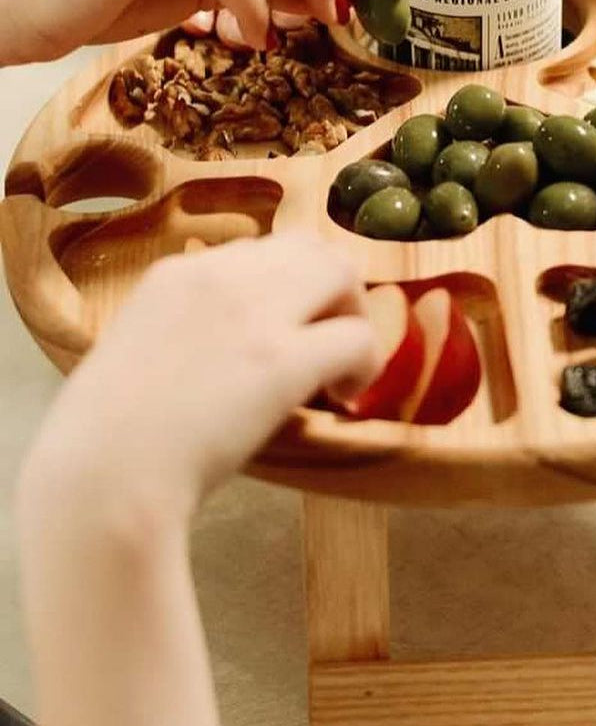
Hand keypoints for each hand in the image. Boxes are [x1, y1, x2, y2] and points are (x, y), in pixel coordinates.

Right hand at [26, 234, 376, 523]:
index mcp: (176, 274)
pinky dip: (365, 364)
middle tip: (327, 343)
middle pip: (311, 246)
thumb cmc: (106, 438)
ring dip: (354, 315)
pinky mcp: (281, 360)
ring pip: (342, 272)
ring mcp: (252, 313)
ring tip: (339, 369)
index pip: (258, 251)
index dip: (286, 289)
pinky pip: (357, 337)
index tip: (286, 329)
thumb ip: (186, 332)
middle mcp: (217, 275)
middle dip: (333, 289)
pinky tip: (343, 397)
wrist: (100, 480)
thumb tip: (230, 349)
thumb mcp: (139, 351)